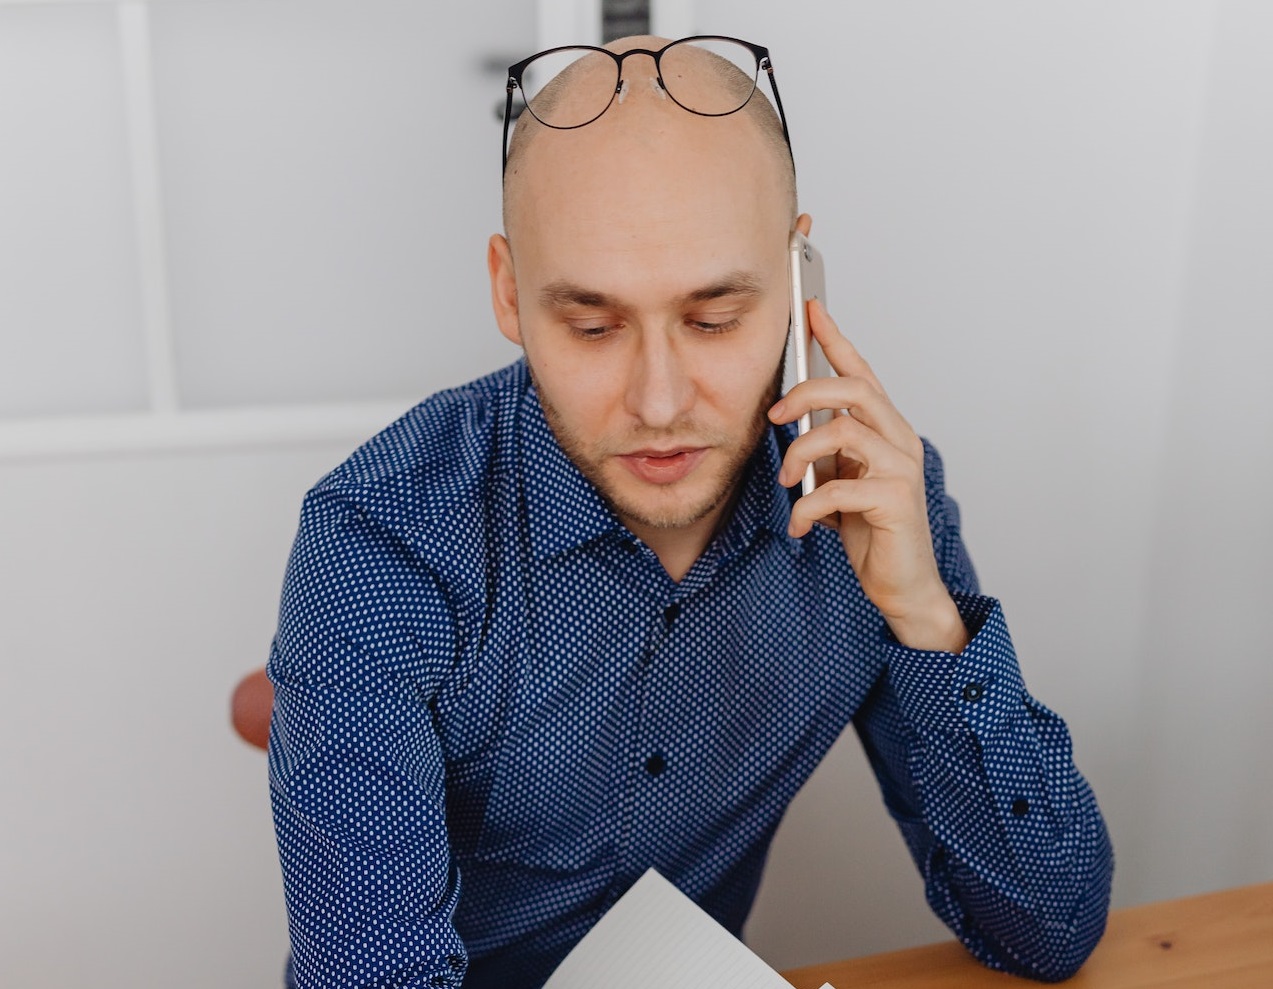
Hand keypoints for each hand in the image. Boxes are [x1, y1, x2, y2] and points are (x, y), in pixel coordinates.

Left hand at [768, 297, 967, 652]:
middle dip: (806, 392)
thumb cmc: (872, 531)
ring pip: (842, 431)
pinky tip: (801, 524)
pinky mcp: (896, 500)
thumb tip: (791, 427)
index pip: (862, 373)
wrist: (902, 585)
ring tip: (786, 484)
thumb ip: (826, 452)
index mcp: (887, 431)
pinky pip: (837, 488)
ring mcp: (902, 468)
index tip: (811, 309)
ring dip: (800, 455)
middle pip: (854, 388)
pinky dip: (807, 506)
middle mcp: (900, 440)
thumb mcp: (840, 482)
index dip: (836, 339)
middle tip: (775, 414)